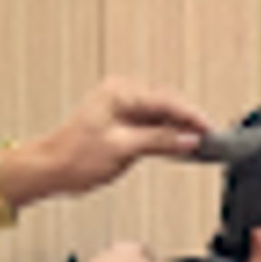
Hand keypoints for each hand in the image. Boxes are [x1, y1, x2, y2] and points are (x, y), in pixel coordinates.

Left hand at [11, 78, 211, 202]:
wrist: (50, 169)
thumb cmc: (73, 157)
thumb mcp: (122, 148)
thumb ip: (159, 141)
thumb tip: (188, 139)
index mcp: (119, 92)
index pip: (166, 100)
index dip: (191, 116)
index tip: (209, 130)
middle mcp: (121, 94)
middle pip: (166, 104)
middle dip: (189, 121)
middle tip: (210, 138)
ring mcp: (121, 107)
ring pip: (161, 114)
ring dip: (179, 128)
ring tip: (198, 143)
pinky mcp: (122, 121)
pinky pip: (152, 123)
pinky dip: (166, 133)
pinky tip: (178, 144)